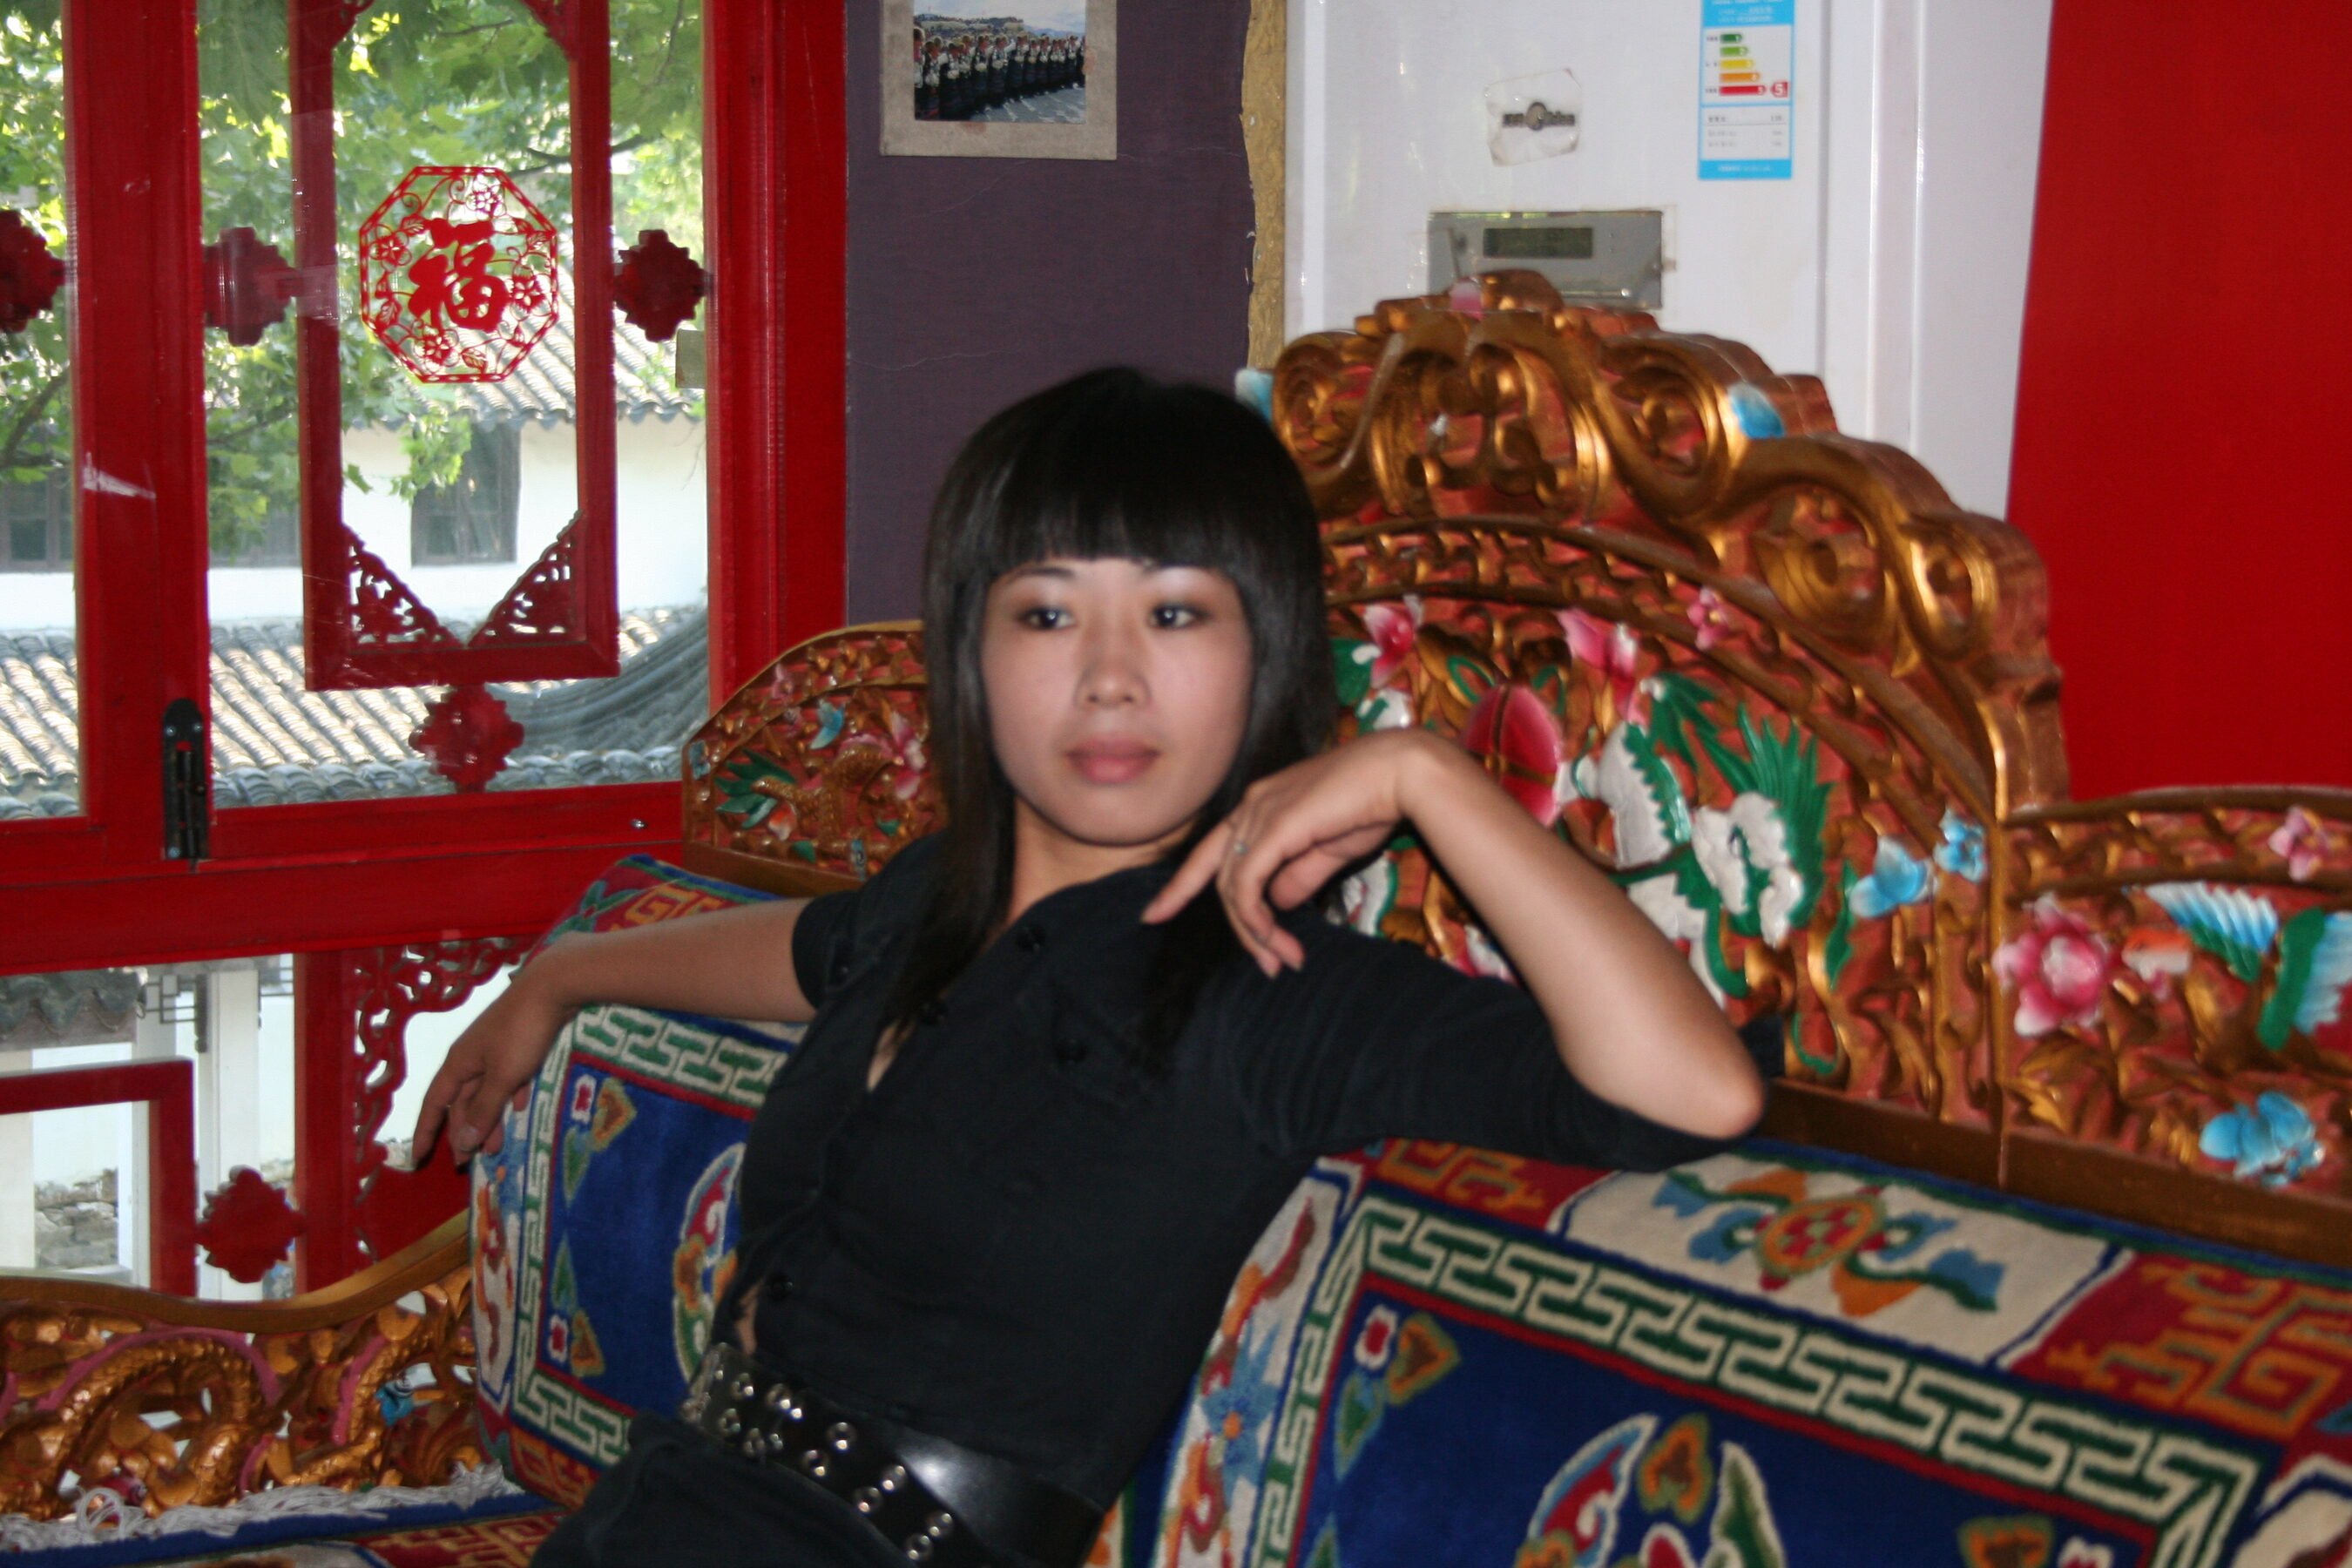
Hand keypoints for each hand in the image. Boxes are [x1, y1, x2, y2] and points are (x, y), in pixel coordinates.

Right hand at [411, 960, 573, 1165]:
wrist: (553, 985)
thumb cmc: (523, 1031)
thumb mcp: (503, 1075)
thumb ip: (484, 1107)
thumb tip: (462, 1141)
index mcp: (459, 1063)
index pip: (435, 1103)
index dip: (426, 1130)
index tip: (419, 1156)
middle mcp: (471, 1055)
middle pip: (460, 1100)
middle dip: (462, 1131)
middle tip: (468, 1161)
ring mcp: (495, 1047)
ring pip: (485, 1090)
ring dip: (488, 1118)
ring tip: (495, 1147)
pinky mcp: (519, 1041)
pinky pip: (508, 1076)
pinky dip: (510, 1095)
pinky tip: (518, 1107)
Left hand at [1142, 730, 1444, 975]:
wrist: (1402, 773)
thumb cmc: (1373, 804)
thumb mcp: (1328, 849)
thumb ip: (1298, 875)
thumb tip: (1277, 904)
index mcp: (1261, 804)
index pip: (1209, 852)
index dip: (1180, 886)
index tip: (1154, 915)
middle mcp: (1251, 804)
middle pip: (1220, 877)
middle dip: (1242, 929)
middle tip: (1269, 966)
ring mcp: (1259, 811)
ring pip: (1231, 885)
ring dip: (1255, 931)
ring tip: (1281, 961)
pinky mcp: (1273, 825)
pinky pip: (1246, 883)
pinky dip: (1254, 917)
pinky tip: (1272, 938)